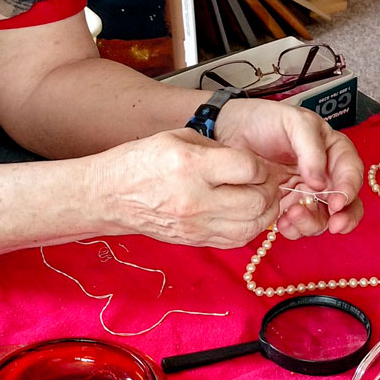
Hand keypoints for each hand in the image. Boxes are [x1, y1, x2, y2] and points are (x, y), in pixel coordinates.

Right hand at [93, 130, 287, 247]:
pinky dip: (251, 227)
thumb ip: (218, 149)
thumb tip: (252, 162)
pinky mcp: (196, 241)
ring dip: (264, 211)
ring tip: (258, 197)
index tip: (258, 163)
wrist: (111, 196)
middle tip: (265, 181)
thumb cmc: (142, 162)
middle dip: (269, 189)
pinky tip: (245, 214)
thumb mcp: (178, 138)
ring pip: (253, 226)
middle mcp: (195, 199)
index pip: (248, 169)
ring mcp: (196, 225)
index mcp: (190, 166)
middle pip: (256, 202)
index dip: (261, 165)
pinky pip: (238, 240)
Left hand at [214, 100, 364, 239]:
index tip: (338, 202)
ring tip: (292, 215)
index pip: (351, 171)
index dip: (349, 189)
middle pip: (345, 203)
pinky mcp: (287, 206)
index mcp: (332, 150)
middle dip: (343, 217)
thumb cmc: (263, 120)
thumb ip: (311, 150)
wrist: (228, 132)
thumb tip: (320, 182)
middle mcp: (325, 174)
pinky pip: (299, 225)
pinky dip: (294, 229)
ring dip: (312, 223)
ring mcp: (306, 193)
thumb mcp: (293, 122)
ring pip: (323, 218)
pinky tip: (281, 222)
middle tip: (333, 225)